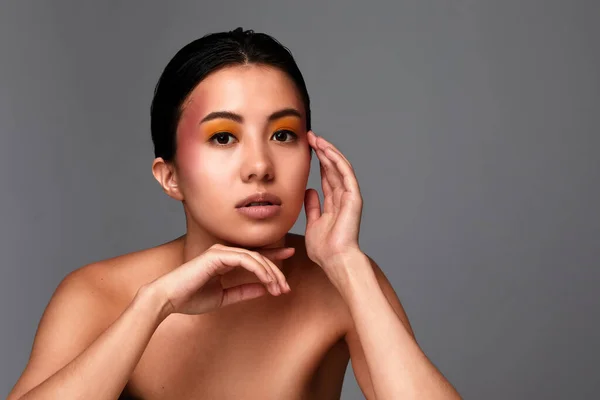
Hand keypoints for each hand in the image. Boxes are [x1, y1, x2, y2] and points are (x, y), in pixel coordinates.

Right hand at [148, 244, 293, 316]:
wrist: (168, 299)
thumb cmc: (190, 298)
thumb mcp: (224, 297)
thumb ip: (243, 292)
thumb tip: (264, 291)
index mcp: (225, 260)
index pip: (254, 256)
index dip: (273, 256)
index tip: (291, 256)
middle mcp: (224, 252)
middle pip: (258, 256)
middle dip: (276, 271)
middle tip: (286, 287)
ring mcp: (220, 251)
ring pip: (255, 257)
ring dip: (270, 273)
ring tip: (279, 288)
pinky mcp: (217, 255)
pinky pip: (245, 259)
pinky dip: (259, 269)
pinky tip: (267, 281)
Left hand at [304, 130, 363, 269]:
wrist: (335, 260)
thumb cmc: (325, 249)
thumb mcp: (312, 224)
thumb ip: (312, 207)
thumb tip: (309, 190)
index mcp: (334, 204)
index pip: (327, 177)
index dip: (318, 162)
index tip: (308, 148)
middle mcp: (343, 198)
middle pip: (333, 168)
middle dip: (322, 151)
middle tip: (310, 136)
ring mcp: (350, 196)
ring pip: (339, 167)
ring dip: (328, 151)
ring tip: (316, 138)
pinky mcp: (353, 197)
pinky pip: (345, 173)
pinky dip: (336, 160)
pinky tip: (327, 149)